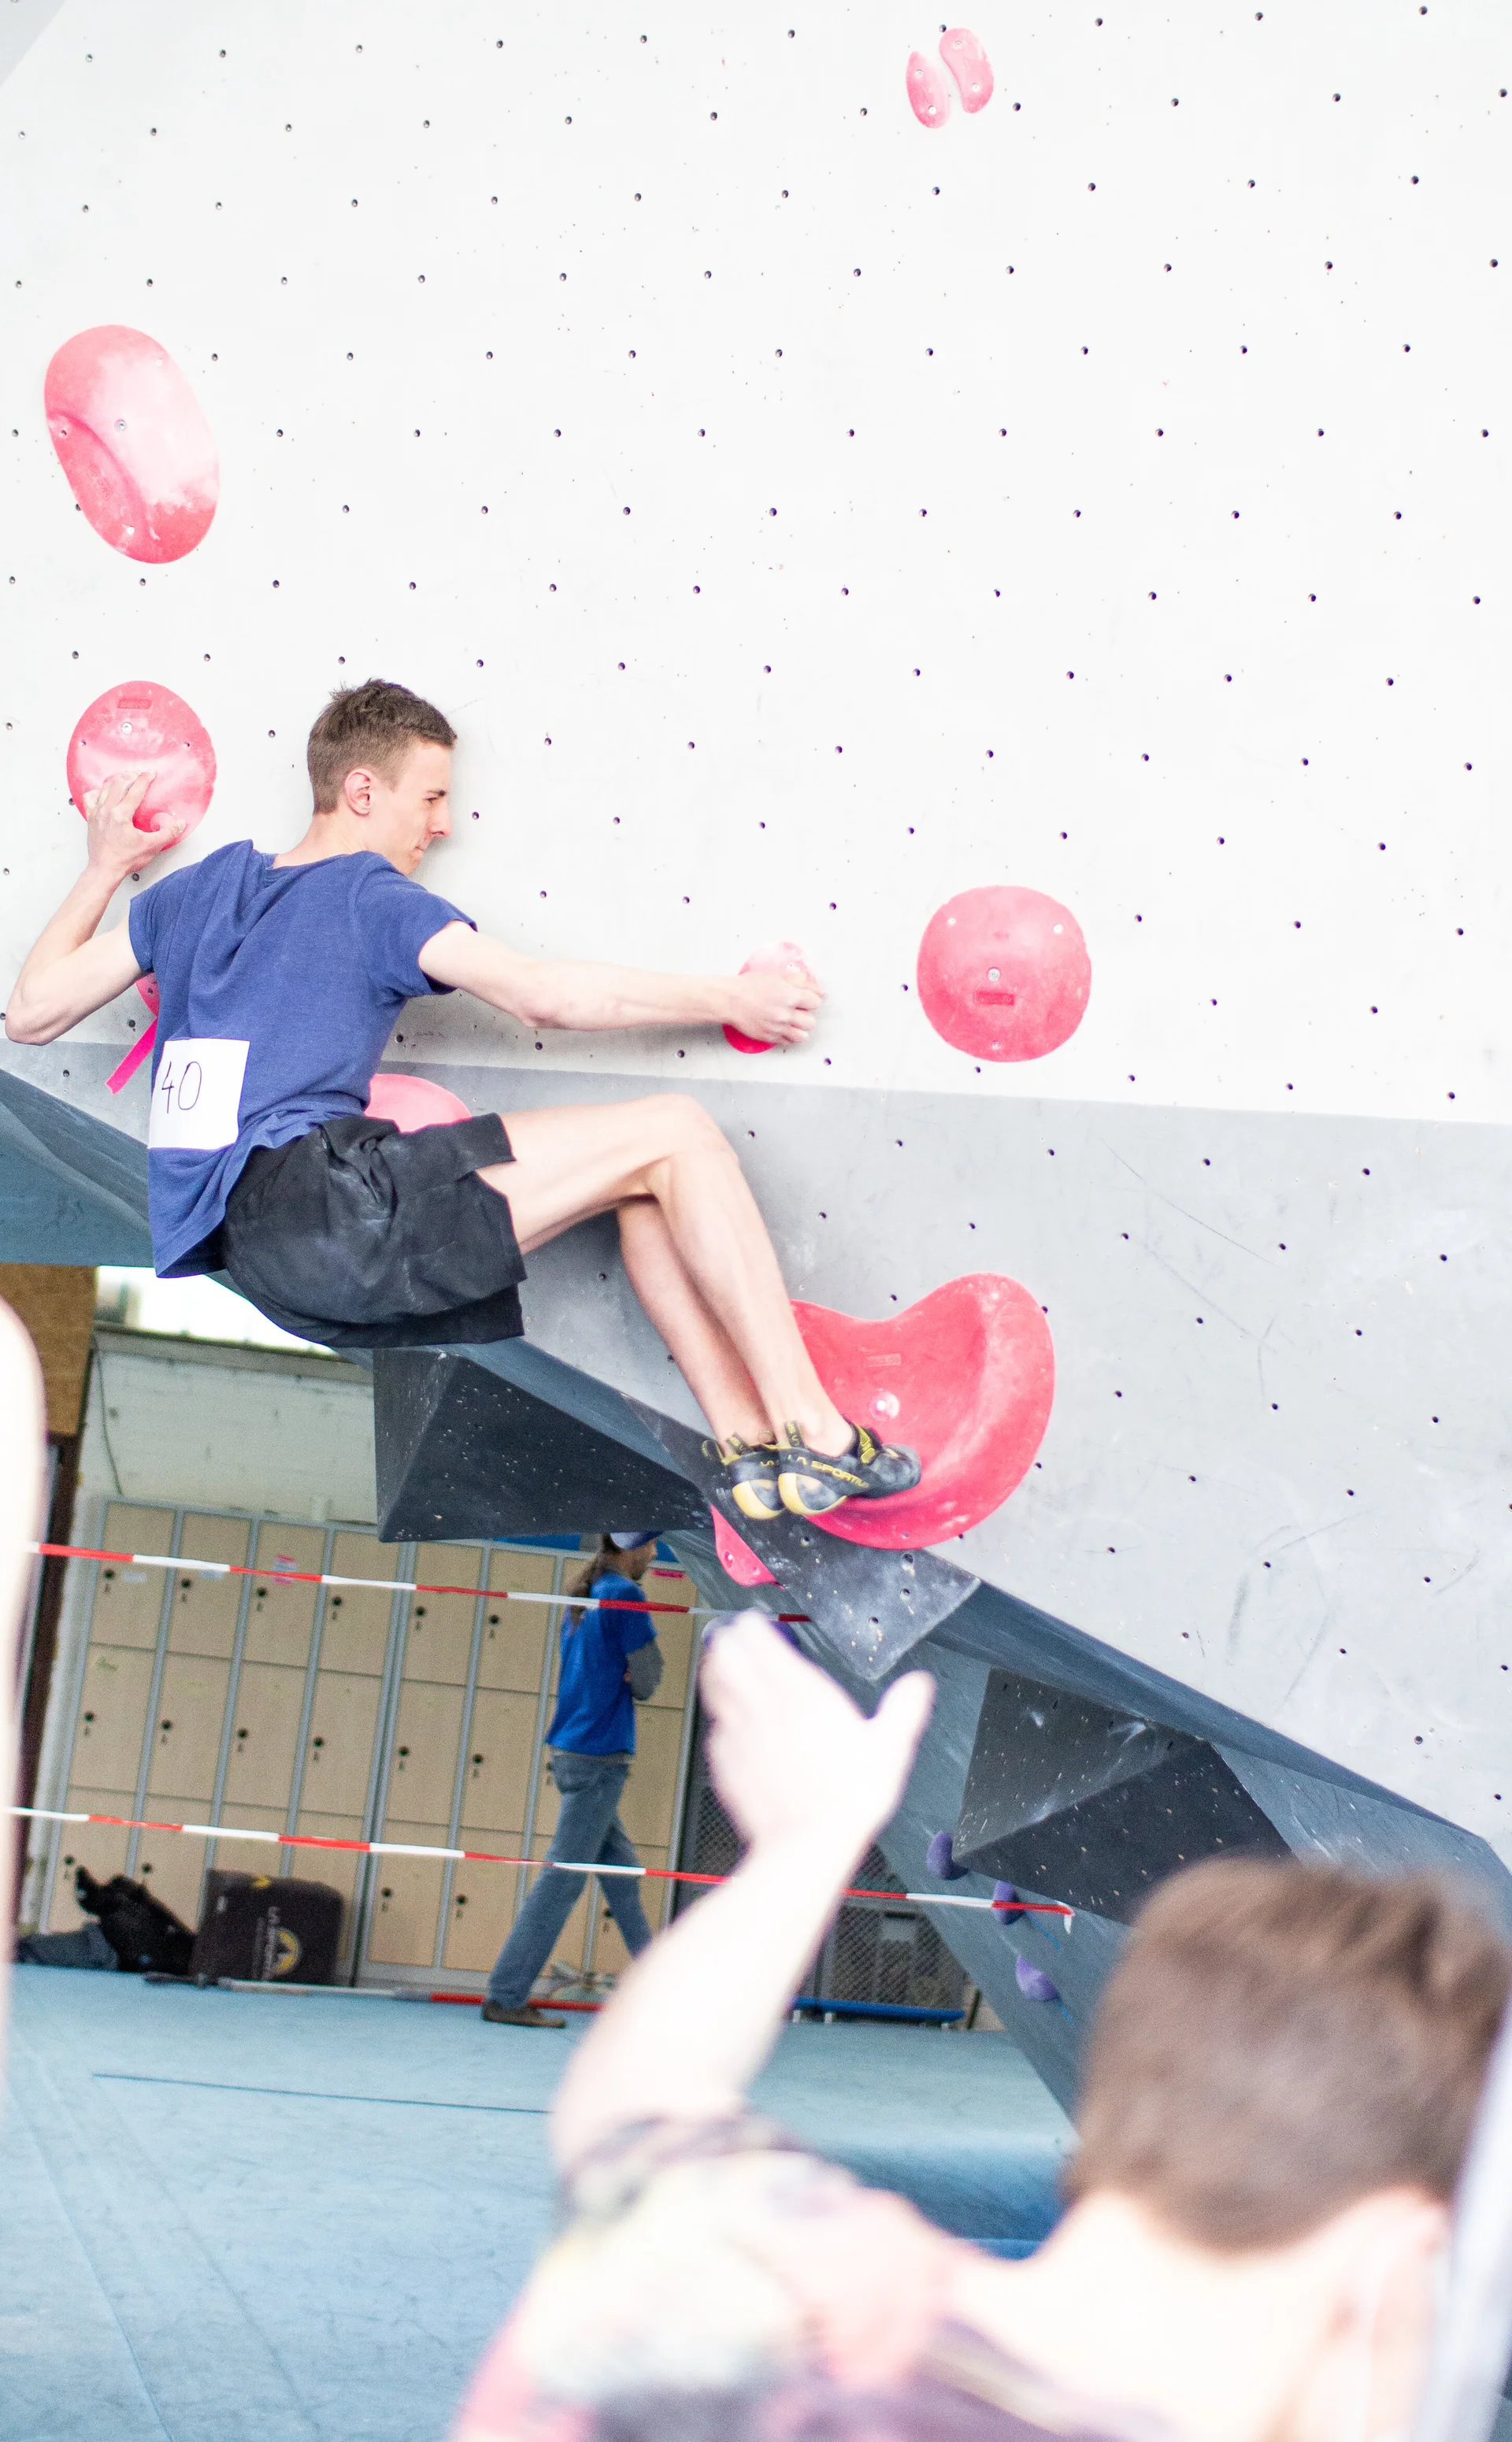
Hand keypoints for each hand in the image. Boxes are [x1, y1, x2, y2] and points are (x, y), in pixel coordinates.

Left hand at [83, 771, 183, 877]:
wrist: (105, 870)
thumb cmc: (124, 860)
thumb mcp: (151, 847)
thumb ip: (167, 833)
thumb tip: (179, 824)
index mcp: (121, 814)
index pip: (135, 790)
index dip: (145, 778)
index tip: (151, 773)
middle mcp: (107, 810)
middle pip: (119, 783)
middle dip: (131, 775)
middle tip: (139, 775)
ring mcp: (97, 813)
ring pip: (105, 787)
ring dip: (116, 781)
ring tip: (125, 779)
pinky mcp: (91, 819)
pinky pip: (90, 798)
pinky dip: (98, 792)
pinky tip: (104, 793)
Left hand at [701, 1613, 933, 1856]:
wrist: (808, 1846)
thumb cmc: (848, 1798)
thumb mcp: (890, 1748)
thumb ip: (903, 1710)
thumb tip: (918, 1685)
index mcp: (802, 1695)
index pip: (762, 1643)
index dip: (752, 1627)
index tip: (751, 1621)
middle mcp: (765, 1708)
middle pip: (728, 1658)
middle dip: (726, 1642)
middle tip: (729, 1637)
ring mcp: (740, 1735)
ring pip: (714, 1689)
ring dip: (714, 1671)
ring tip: (717, 1663)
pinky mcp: (727, 1763)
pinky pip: (716, 1730)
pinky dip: (719, 1719)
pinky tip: (727, 1722)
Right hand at [722, 964, 823, 1045]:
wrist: (730, 1000)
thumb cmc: (750, 986)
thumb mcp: (777, 976)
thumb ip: (800, 981)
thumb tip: (819, 990)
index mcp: (789, 996)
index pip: (816, 1003)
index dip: (811, 1000)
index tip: (805, 999)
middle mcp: (785, 1014)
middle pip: (811, 1022)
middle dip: (806, 1015)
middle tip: (798, 1011)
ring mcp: (777, 1028)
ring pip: (802, 1036)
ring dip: (800, 1029)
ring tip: (792, 1022)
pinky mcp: (769, 1037)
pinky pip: (788, 1042)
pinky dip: (788, 1036)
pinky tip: (782, 1027)